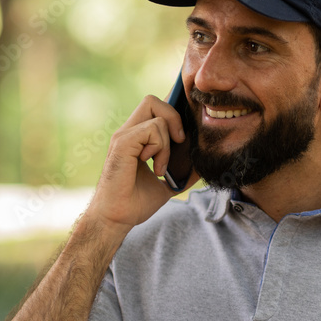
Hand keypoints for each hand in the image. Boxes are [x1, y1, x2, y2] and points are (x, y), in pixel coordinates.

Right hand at [86, 94, 198, 230]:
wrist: (118, 219)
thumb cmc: (136, 202)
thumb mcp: (168, 184)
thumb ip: (182, 172)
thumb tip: (202, 165)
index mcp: (137, 138)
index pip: (154, 108)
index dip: (172, 114)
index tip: (182, 138)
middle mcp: (128, 132)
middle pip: (152, 101)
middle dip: (173, 118)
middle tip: (179, 142)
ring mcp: (123, 136)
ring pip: (157, 117)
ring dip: (167, 144)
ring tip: (160, 167)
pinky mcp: (122, 144)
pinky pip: (151, 130)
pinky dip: (160, 148)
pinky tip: (154, 167)